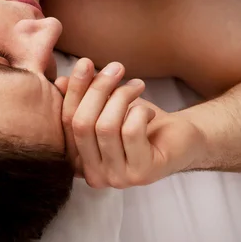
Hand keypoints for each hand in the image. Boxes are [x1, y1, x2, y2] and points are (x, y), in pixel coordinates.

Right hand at [55, 58, 204, 188]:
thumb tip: (60, 83)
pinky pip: (130, 133)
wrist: (181, 139)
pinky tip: (148, 112)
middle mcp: (93, 175)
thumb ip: (81, 98)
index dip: (74, 91)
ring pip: (106, 127)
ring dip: (122, 97)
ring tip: (137, 86)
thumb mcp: (105, 106)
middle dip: (98, 89)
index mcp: (77, 161)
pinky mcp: (142, 173)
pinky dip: (139, 113)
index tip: (85, 63)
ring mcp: (117, 178)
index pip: (66, 122)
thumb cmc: (138, 123)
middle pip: (82, 124)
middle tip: (117, 68)